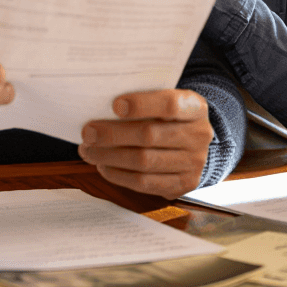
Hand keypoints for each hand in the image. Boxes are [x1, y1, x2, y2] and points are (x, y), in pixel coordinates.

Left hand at [78, 90, 212, 198]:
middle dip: (113, 134)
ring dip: (110, 157)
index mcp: (195, 107)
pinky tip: (103, 166)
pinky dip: (119, 175)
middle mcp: (199, 135)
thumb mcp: (165, 101)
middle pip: (150, 135)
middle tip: (87, 132)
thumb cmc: (170, 118)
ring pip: (144, 162)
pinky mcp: (183, 184)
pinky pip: (145, 183)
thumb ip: (142, 102)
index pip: (170, 104)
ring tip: (89, 151)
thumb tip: (101, 108)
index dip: (142, 105)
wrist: (194, 144)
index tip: (115, 105)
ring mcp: (194, 162)